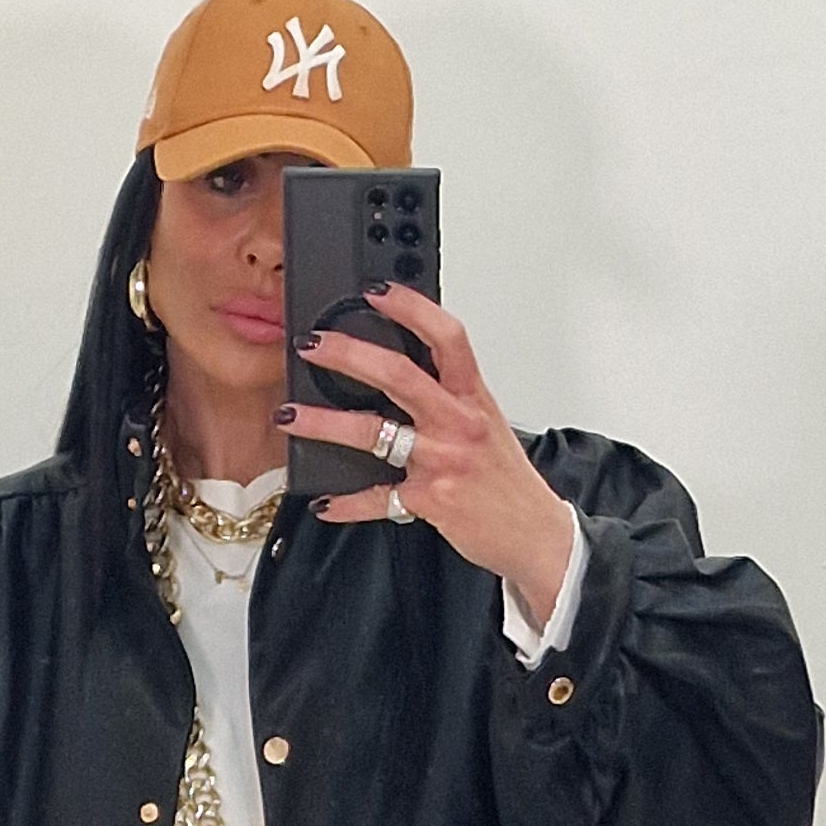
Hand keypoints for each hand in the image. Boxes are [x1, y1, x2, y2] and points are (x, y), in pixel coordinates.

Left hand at [278, 290, 574, 627]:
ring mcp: (442, 461)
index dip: (411, 308)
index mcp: (473, 397)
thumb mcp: (486, 424)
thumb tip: (402, 373)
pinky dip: (347, 503)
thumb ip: (449, 397)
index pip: (447, 337)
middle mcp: (457, 423)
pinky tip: (325, 501)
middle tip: (312, 345)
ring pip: (373, 432)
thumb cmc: (507, 479)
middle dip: (347, 354)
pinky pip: (378, 498)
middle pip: (398, 375)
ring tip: (290, 417)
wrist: (535, 534)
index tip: (375, 291)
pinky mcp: (430, 500)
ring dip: (323, 423)